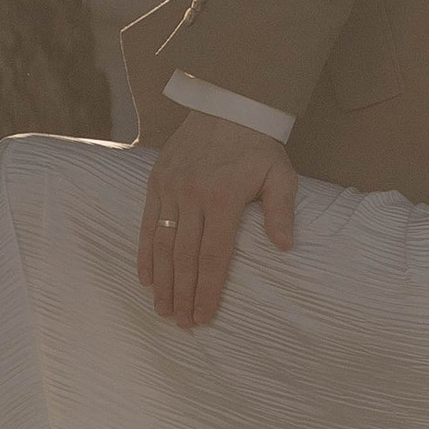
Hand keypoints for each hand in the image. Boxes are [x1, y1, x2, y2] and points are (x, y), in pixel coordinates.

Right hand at [138, 109, 296, 329]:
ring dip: (161, 281)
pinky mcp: (156, 182)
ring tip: (162, 309)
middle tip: (180, 323)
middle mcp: (192, 197)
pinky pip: (147, 224)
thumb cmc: (258, 146)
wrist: (228, 105)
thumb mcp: (280, 175)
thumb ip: (280, 211)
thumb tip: (284, 247)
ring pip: (163, 245)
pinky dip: (145, 253)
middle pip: (184, 258)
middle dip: (182, 294)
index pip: (213, 256)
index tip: (204, 317)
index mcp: (223, 199)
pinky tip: (144, 278)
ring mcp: (170, 189)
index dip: (207, 290)